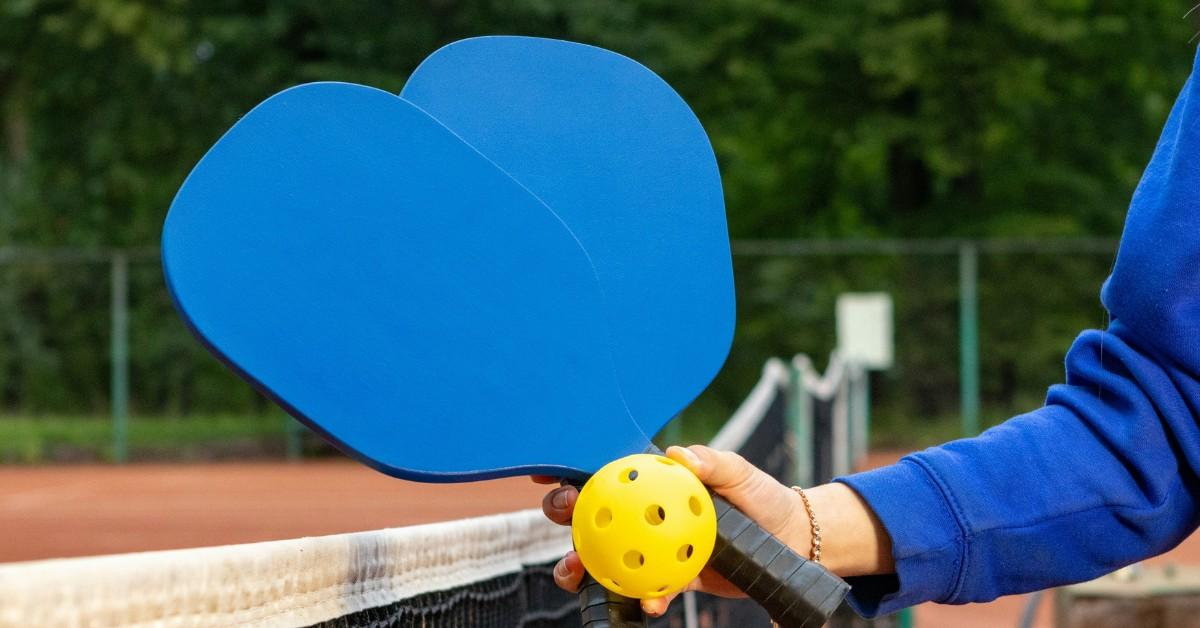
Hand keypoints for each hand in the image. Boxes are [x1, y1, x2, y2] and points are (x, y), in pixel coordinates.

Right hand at [535, 445, 818, 615]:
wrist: (790, 543)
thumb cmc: (762, 497)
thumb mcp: (742, 474)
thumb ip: (714, 463)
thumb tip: (681, 455)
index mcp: (654, 482)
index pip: (607, 471)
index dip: (573, 468)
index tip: (548, 468)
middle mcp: (645, 513)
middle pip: (592, 512)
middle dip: (564, 512)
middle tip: (565, 515)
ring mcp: (651, 547)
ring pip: (604, 555)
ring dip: (582, 564)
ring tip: (577, 571)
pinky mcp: (668, 578)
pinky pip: (644, 588)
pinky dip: (641, 598)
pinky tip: (647, 603)